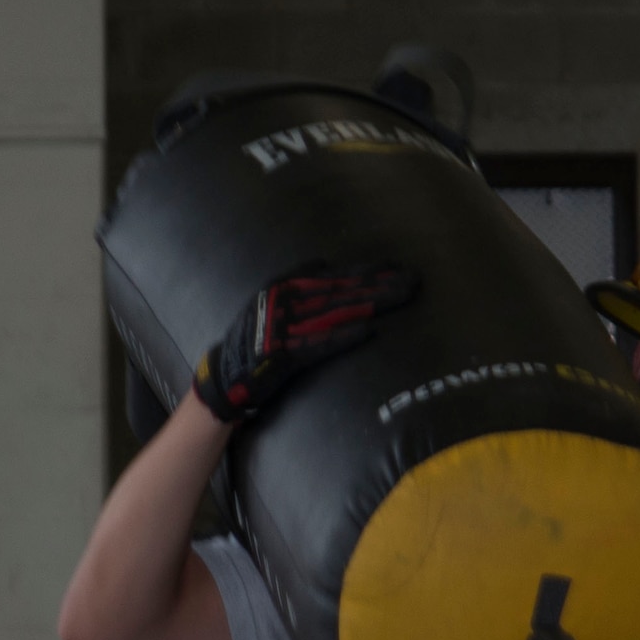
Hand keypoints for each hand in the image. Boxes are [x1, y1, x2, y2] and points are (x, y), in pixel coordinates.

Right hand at [192, 262, 417, 422]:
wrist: (226, 375)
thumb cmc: (254, 341)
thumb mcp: (272, 302)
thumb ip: (299, 283)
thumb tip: (324, 263)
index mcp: (287, 286)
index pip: (337, 276)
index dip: (368, 272)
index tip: (397, 269)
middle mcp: (288, 301)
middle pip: (344, 289)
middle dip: (381, 285)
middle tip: (413, 281)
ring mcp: (287, 327)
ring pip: (338, 311)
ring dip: (372, 304)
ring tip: (401, 298)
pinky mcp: (286, 355)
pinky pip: (320, 344)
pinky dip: (344, 336)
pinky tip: (369, 331)